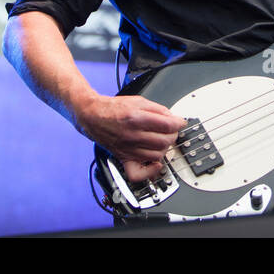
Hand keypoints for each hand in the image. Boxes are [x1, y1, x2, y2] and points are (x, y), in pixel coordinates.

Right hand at [74, 93, 188, 182]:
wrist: (93, 116)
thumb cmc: (114, 109)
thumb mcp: (138, 101)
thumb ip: (158, 109)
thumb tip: (173, 118)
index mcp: (136, 118)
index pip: (167, 125)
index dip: (178, 123)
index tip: (181, 123)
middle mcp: (132, 135)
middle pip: (164, 141)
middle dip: (173, 135)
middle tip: (171, 131)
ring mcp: (128, 148)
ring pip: (157, 155)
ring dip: (165, 148)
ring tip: (163, 141)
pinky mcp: (124, 157)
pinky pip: (138, 173)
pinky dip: (150, 171)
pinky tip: (155, 163)